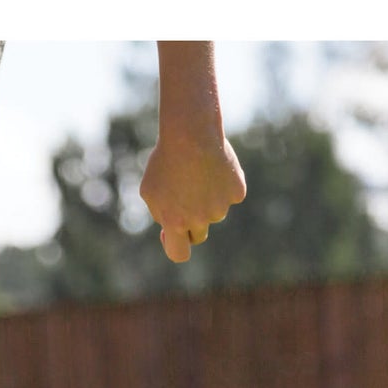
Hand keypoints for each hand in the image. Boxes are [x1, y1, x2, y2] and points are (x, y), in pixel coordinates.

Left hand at [139, 133, 246, 262]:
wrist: (191, 133)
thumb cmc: (165, 160)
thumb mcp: (150, 190)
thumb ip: (160, 214)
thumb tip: (169, 228)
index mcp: (175, 222)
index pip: (179, 254)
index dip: (176, 247)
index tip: (171, 235)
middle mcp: (200, 219)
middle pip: (198, 234)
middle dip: (192, 222)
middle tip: (185, 196)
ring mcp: (221, 207)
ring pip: (214, 212)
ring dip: (207, 199)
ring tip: (198, 171)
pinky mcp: (237, 192)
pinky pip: (230, 194)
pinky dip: (224, 183)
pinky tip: (214, 165)